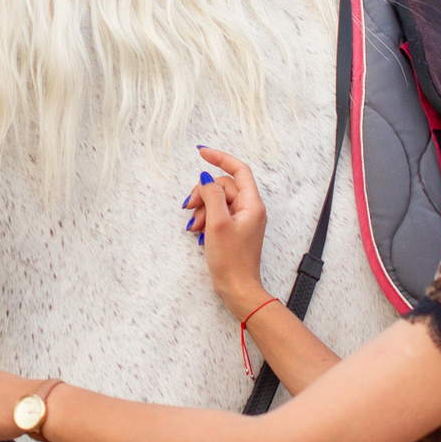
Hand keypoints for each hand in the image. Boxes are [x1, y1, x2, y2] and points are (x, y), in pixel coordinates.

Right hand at [185, 146, 268, 313]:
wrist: (238, 289)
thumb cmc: (231, 260)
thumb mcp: (217, 223)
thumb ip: (212, 195)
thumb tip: (206, 178)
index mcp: (251, 203)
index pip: (238, 170)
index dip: (220, 158)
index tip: (201, 152)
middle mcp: (250, 208)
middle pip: (223, 185)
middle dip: (204, 192)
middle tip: (189, 206)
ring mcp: (242, 219)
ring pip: (218, 200)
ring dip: (202, 208)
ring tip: (194, 225)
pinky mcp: (235, 229)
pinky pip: (218, 214)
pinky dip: (206, 218)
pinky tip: (198, 232)